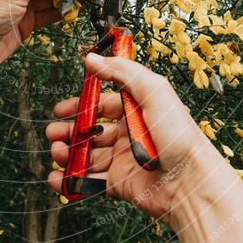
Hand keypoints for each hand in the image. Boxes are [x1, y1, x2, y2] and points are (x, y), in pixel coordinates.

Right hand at [47, 53, 221, 226]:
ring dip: (67, 153)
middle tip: (53, 133)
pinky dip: (70, 181)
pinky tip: (56, 177)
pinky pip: (90, 183)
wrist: (190, 181)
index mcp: (137, 111)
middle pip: (91, 130)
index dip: (80, 105)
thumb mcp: (154, 91)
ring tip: (56, 152)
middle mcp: (128, 135)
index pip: (103, 105)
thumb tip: (92, 58)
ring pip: (87, 155)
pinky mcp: (120, 184)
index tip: (61, 109)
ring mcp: (123, 160)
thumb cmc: (179, 135)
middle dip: (68, 130)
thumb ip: (122, 72)